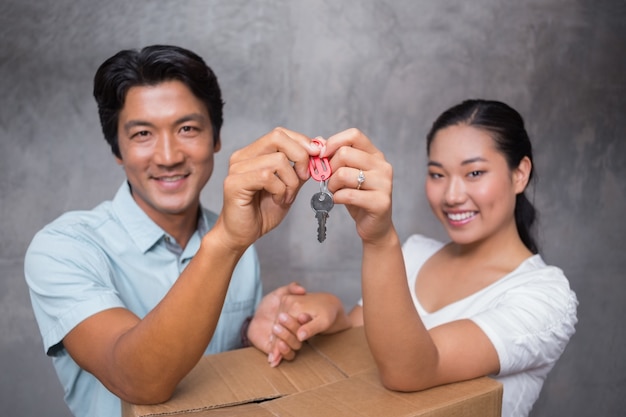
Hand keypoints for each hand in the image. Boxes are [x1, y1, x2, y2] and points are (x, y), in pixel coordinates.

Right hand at [213, 128, 320, 249]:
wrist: (242, 234)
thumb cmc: (262, 211)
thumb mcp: (289, 186)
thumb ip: (299, 167)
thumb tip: (318, 146)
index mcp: (253, 153)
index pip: (280, 133)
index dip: (302, 141)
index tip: (317, 155)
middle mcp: (242, 157)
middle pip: (278, 137)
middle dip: (300, 156)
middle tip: (305, 176)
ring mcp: (236, 169)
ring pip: (277, 160)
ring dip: (291, 181)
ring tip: (286, 196)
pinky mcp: (234, 183)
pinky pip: (267, 177)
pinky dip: (280, 190)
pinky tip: (278, 200)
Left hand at [247, 282, 307, 361]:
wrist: (256, 317)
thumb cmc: (269, 305)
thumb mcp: (279, 294)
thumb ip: (291, 288)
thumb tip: (302, 289)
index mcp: (298, 319)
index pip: (304, 322)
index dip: (305, 320)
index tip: (303, 316)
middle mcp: (294, 331)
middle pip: (299, 335)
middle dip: (292, 328)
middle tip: (282, 319)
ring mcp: (287, 341)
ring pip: (294, 346)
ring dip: (287, 340)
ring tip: (277, 332)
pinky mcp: (279, 350)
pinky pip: (286, 356)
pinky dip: (282, 353)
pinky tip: (276, 349)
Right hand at [267, 291, 351, 366]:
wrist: (330, 302)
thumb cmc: (329, 313)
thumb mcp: (324, 321)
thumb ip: (311, 328)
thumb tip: (299, 336)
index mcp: (295, 306)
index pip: (282, 328)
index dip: (278, 345)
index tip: (274, 359)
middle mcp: (288, 302)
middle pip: (277, 327)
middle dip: (274, 345)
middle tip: (272, 361)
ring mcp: (286, 303)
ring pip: (277, 325)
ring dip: (274, 341)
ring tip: (273, 358)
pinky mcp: (287, 305)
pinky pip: (280, 322)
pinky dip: (278, 334)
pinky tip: (276, 346)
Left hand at [323, 128, 393, 242]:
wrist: (374, 226)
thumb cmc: (358, 198)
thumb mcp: (346, 174)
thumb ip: (334, 157)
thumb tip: (318, 141)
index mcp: (375, 155)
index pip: (354, 135)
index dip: (334, 142)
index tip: (322, 155)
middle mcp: (382, 166)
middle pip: (345, 153)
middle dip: (329, 168)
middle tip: (328, 180)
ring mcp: (384, 184)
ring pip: (343, 174)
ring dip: (331, 184)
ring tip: (333, 191)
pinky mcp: (380, 202)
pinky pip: (347, 195)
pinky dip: (336, 198)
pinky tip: (338, 200)